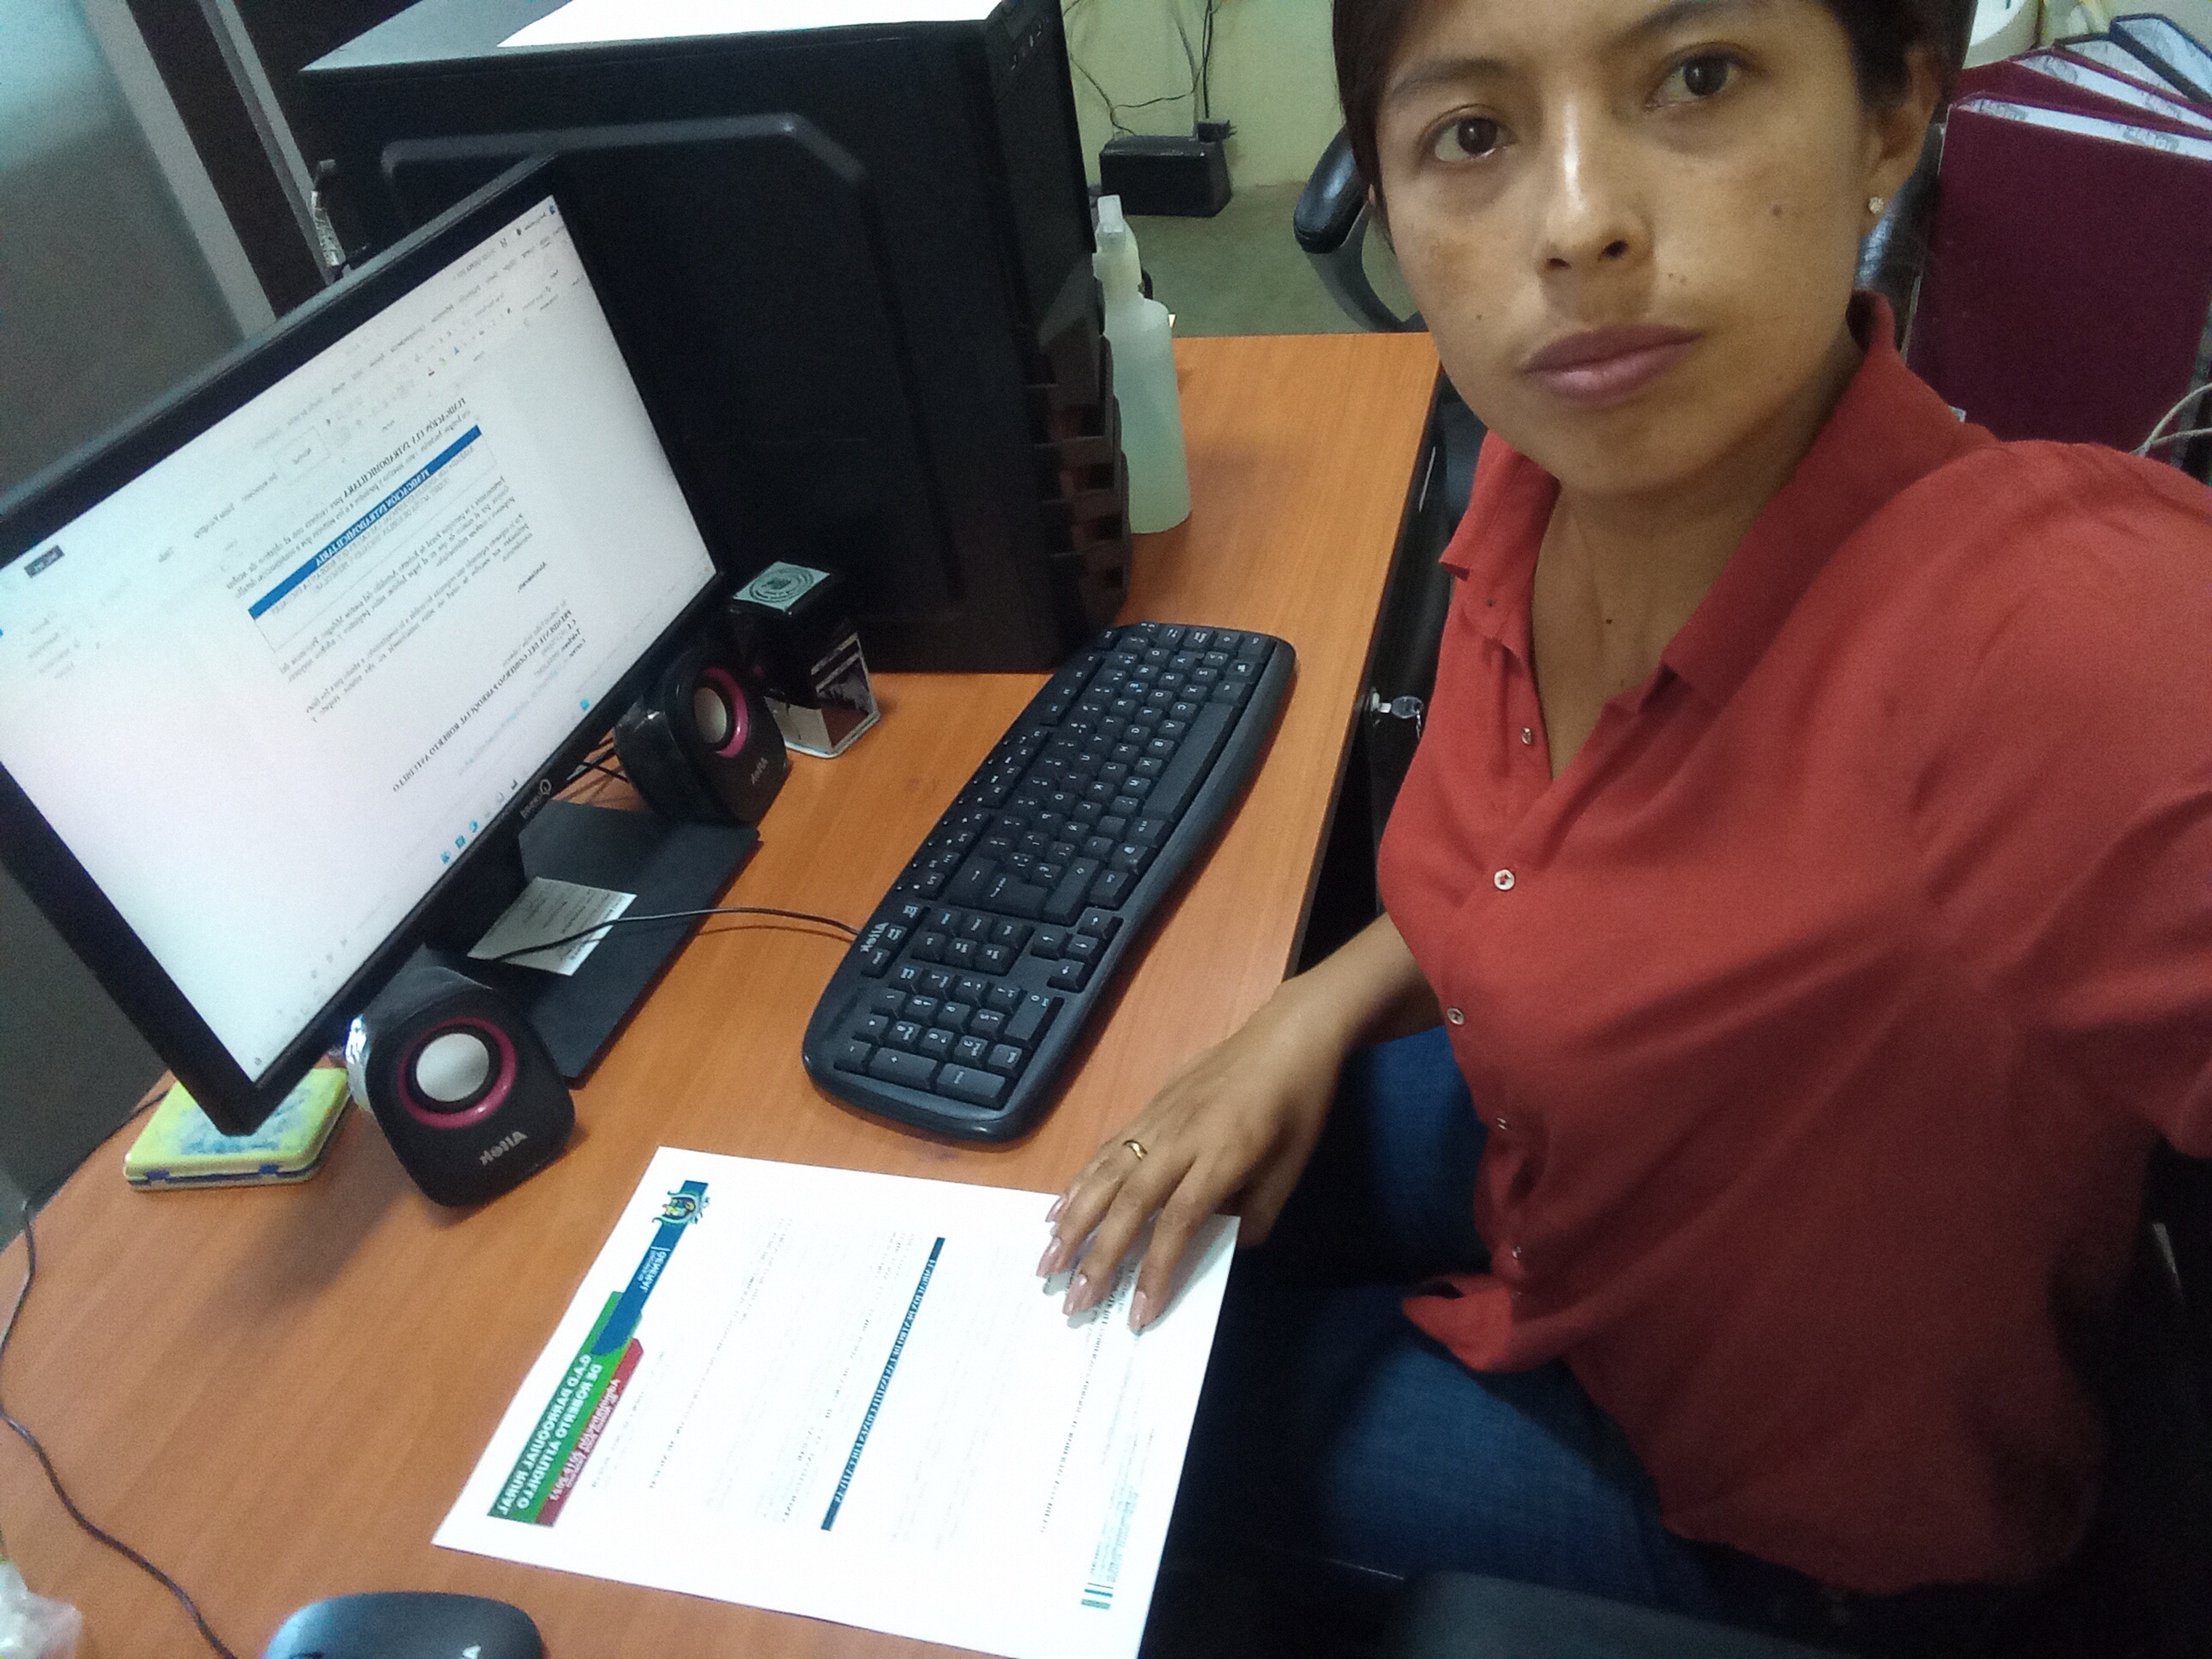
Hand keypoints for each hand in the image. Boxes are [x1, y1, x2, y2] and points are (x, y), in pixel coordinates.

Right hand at [1038, 984, 1344, 1328]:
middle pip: (1131, 1202)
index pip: (1180, 1222)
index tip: (1139, 1313)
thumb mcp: (1293, 1166)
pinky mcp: (1148, 1104)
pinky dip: (1079, 1181)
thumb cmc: (1298, 1104)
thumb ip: (1257, 1214)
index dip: (1156, 1269)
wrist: (1287, 1034)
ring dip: (1073, 1221)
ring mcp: (1159, 1118)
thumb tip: (1222, 1251)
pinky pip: (1106, 1147)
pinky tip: (1058, 1209)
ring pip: (1106, 1173)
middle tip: (1073, 1302)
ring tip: (1047, 1262)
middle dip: (1098, 1255)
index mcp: (1224, 1154)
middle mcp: (1181, 1137)